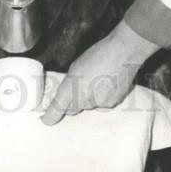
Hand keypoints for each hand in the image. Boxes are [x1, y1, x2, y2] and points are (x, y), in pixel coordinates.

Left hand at [41, 20, 158, 125]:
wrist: (123, 52)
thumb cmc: (100, 53)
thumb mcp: (77, 65)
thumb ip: (70, 82)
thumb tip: (69, 92)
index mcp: (70, 88)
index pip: (56, 110)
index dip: (50, 117)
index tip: (47, 119)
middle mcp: (83, 99)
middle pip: (73, 108)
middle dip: (74, 101)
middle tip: (81, 86)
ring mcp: (98, 104)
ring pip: (89, 106)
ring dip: (91, 98)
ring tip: (99, 80)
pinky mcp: (112, 104)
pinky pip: (103, 105)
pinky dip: (104, 97)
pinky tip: (108, 84)